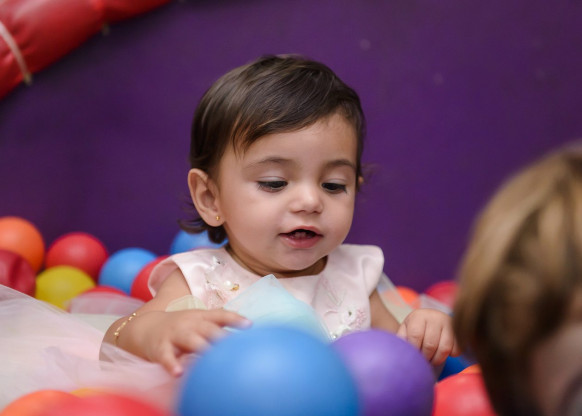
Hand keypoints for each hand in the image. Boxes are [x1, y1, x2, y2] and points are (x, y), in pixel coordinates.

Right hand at [133, 309, 250, 375]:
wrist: (144, 327)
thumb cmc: (179, 327)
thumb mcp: (197, 321)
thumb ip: (217, 325)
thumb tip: (246, 329)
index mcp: (200, 317)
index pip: (220, 315)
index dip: (234, 319)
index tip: (250, 325)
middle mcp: (188, 324)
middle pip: (207, 328)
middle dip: (221, 336)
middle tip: (235, 345)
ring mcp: (174, 334)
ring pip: (190, 340)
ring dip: (201, 347)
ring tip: (210, 358)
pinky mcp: (159, 348)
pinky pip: (166, 357)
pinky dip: (171, 364)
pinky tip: (178, 373)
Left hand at [396, 308, 459, 365]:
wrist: (431, 320)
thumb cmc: (415, 328)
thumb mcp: (405, 330)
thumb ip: (401, 340)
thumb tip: (398, 354)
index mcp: (419, 316)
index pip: (416, 336)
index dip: (414, 350)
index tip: (414, 357)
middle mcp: (435, 316)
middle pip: (430, 344)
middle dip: (426, 357)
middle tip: (423, 361)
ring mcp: (449, 323)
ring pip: (445, 348)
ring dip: (437, 359)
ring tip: (431, 360)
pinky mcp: (458, 331)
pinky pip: (457, 350)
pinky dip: (450, 356)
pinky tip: (442, 353)